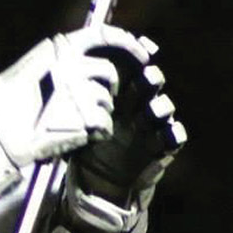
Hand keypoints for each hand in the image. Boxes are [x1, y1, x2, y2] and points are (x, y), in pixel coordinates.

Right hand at [0, 24, 151, 195]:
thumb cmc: (8, 104)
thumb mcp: (35, 68)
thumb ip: (63, 63)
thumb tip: (92, 66)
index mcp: (59, 47)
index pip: (104, 35)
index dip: (128, 43)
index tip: (144, 53)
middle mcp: (73, 65)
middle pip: (109, 74)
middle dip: (107, 90)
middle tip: (88, 105)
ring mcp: (81, 91)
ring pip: (106, 103)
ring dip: (95, 115)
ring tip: (67, 123)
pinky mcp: (86, 117)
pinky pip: (104, 125)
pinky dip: (93, 133)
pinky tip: (72, 135)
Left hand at [72, 36, 185, 205]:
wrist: (98, 181)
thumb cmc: (88, 145)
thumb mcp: (78, 123)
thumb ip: (73, 105)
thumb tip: (57, 79)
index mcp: (118, 94)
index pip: (133, 69)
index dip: (138, 58)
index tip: (138, 51)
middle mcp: (137, 105)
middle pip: (151, 83)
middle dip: (150, 79)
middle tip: (145, 78)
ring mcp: (151, 125)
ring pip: (164, 108)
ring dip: (160, 107)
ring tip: (152, 111)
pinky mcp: (161, 147)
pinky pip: (175, 136)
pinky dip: (174, 134)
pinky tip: (166, 133)